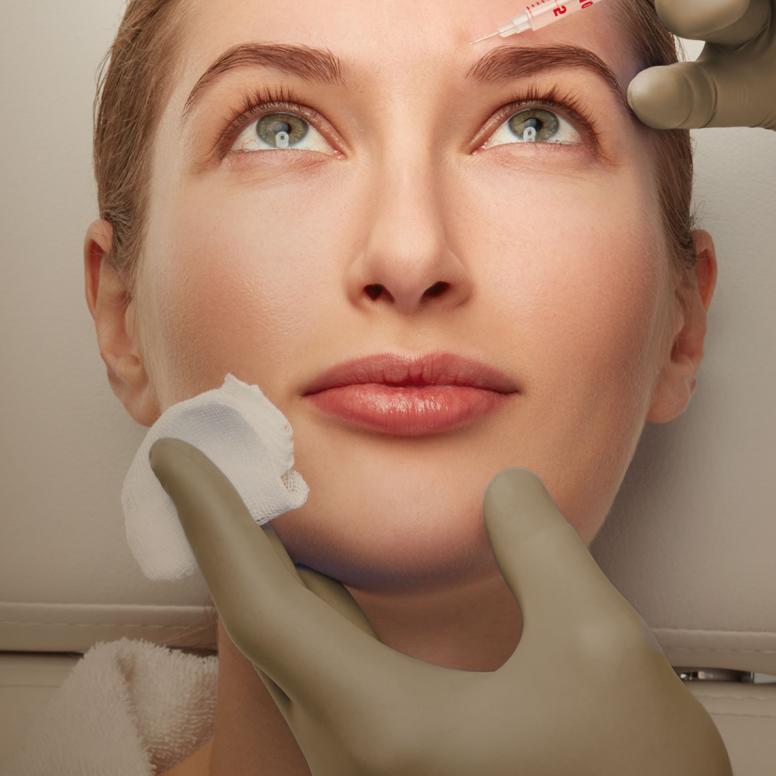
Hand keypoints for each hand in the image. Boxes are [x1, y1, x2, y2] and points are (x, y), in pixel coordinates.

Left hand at [149, 437, 731, 774]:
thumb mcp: (599, 645)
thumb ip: (540, 546)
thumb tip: (506, 491)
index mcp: (382, 726)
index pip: (261, 603)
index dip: (212, 519)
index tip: (178, 456)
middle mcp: (353, 761)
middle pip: (263, 630)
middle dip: (231, 537)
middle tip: (219, 462)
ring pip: (292, 660)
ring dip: (271, 576)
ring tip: (265, 507)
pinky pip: (323, 682)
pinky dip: (312, 617)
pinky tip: (327, 587)